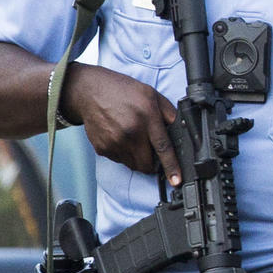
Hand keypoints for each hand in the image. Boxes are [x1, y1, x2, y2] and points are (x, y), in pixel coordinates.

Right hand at [64, 64, 180, 185]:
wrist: (90, 91)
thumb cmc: (122, 91)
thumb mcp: (151, 94)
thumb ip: (169, 113)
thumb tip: (182, 130)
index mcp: (147, 117)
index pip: (163, 147)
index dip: (171, 166)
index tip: (176, 181)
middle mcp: (131, 132)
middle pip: (147, 164)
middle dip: (153, 163)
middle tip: (151, 151)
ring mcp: (115, 142)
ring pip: (133, 165)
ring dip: (138, 158)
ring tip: (133, 138)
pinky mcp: (102, 148)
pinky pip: (119, 160)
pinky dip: (123, 154)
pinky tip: (120, 137)